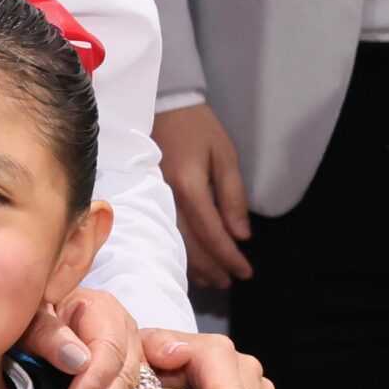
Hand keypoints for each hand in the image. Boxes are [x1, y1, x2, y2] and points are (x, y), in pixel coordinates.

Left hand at [41, 290, 185, 388]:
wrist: (36, 317)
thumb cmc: (30, 315)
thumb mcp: (31, 317)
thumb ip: (49, 333)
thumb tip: (79, 361)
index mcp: (103, 310)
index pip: (108, 350)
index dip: (93, 382)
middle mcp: (128, 334)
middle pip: (127, 376)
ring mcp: (136, 358)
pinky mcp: (138, 378)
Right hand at [155, 103, 253, 286]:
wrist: (163, 106)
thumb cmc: (198, 129)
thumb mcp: (225, 156)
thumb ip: (233, 196)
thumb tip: (241, 234)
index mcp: (188, 186)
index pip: (212, 232)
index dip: (229, 256)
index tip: (245, 272)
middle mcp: (165, 198)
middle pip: (189, 244)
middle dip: (211, 267)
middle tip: (229, 282)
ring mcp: (150, 198)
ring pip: (171, 242)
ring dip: (193, 265)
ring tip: (211, 279)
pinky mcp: (144, 197)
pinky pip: (160, 231)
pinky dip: (176, 250)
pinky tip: (187, 261)